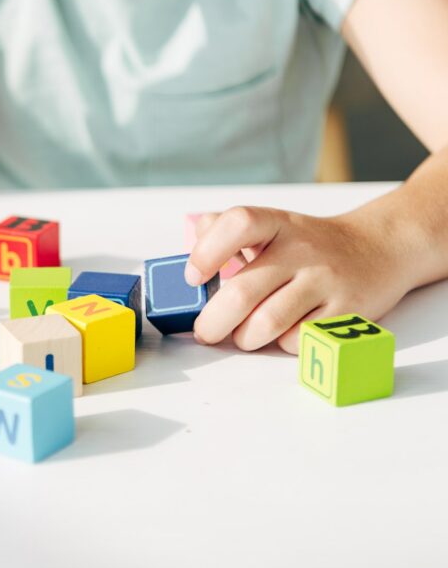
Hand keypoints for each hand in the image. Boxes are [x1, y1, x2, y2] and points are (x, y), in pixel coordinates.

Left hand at [186, 206, 411, 353]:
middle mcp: (301, 249)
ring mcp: (326, 280)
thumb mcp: (270, 226)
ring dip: (244, 338)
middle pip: (242, 292)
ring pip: (266, 324)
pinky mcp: (347, 311)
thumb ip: (224, 232)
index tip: (193, 278)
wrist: (378, 248)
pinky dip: (280, 344)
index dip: (207, 252)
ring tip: (243, 334)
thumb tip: (190, 251)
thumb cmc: (307, 245)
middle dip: (212, 322)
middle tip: (205, 332)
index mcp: (276, 223)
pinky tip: (282, 333)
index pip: (238, 224)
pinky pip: (297, 340)